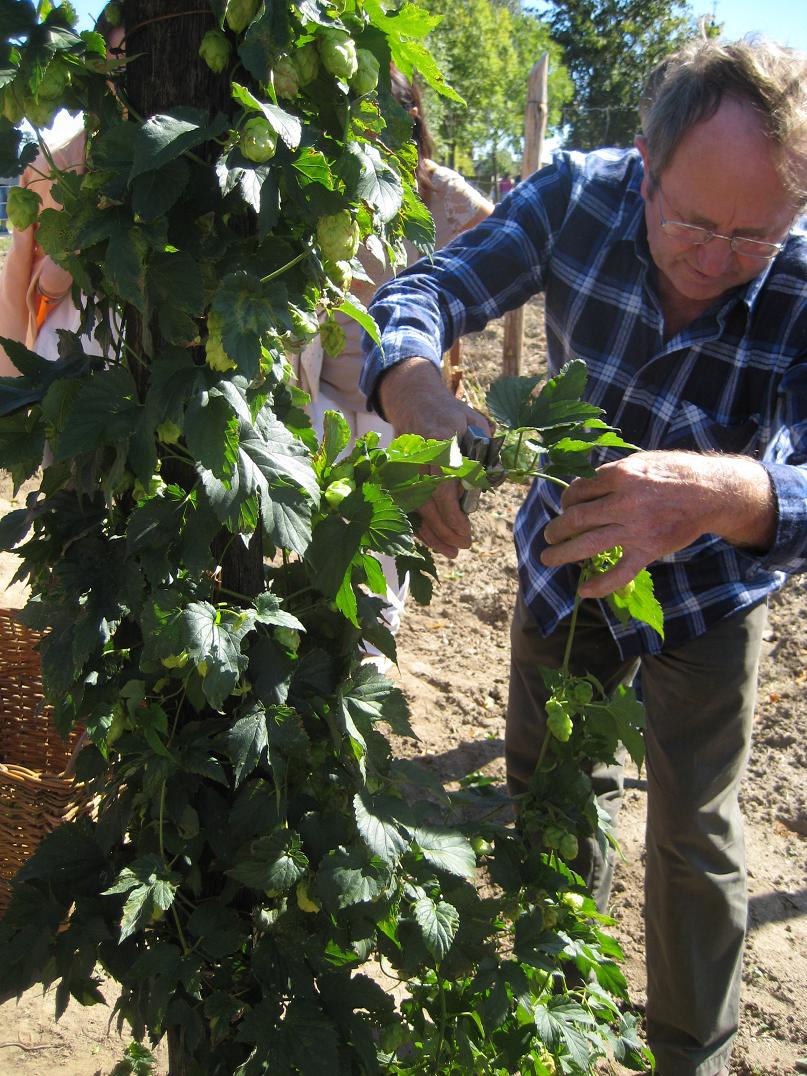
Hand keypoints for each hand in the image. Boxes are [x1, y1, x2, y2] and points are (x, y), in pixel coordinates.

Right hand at [378, 357, 491, 557]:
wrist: (414, 401)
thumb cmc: (452, 413)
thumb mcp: (476, 423)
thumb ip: (484, 450)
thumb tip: (487, 483)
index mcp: (439, 442)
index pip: (442, 485)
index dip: (452, 512)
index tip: (465, 531)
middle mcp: (418, 457)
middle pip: (427, 502)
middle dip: (445, 529)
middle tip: (464, 546)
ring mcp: (404, 467)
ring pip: (415, 507)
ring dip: (432, 533)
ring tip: (451, 551)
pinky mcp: (397, 475)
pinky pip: (407, 505)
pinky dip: (420, 525)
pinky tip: (434, 541)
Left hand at [540, 450, 775, 597]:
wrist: (711, 492)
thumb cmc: (674, 472)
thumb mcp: (640, 461)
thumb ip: (612, 474)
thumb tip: (583, 486)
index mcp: (619, 476)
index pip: (578, 491)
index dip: (566, 501)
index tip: (565, 507)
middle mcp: (623, 503)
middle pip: (576, 519)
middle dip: (556, 529)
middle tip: (548, 535)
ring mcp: (635, 529)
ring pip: (588, 545)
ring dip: (562, 553)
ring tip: (548, 558)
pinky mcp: (648, 550)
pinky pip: (620, 573)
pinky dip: (600, 585)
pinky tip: (583, 591)